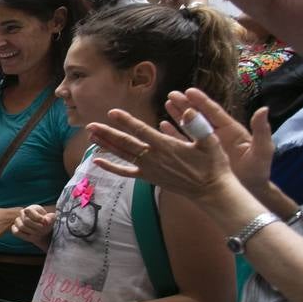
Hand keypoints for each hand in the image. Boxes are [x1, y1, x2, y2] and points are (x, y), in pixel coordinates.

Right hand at [11, 205, 55, 247]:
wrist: (43, 228)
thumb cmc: (47, 222)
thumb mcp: (51, 219)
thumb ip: (50, 218)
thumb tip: (46, 221)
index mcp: (32, 208)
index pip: (28, 211)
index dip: (37, 218)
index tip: (45, 222)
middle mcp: (23, 213)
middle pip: (26, 220)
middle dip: (35, 226)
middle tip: (43, 230)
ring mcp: (18, 221)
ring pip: (21, 226)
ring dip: (31, 231)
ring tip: (38, 233)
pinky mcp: (15, 228)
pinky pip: (15, 232)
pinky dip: (23, 234)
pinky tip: (30, 235)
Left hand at [87, 106, 236, 201]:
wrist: (211, 190)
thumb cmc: (213, 164)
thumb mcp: (210, 142)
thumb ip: (198, 125)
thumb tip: (188, 110)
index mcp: (166, 146)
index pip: (141, 131)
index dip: (126, 121)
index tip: (112, 113)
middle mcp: (153, 158)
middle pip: (125, 143)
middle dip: (107, 133)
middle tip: (90, 125)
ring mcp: (149, 169)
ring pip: (122, 155)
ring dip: (106, 145)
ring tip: (91, 136)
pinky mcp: (148, 177)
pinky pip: (125, 172)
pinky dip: (110, 167)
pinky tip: (96, 162)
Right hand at [165, 89, 272, 194]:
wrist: (251, 190)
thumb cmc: (258, 170)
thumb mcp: (262, 150)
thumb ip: (261, 130)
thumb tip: (264, 109)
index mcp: (230, 129)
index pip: (214, 112)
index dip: (201, 101)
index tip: (189, 91)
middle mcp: (217, 134)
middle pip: (198, 115)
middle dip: (185, 104)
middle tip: (172, 94)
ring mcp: (207, 144)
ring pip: (189, 126)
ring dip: (178, 115)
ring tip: (166, 104)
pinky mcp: (199, 155)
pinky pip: (184, 142)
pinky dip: (174, 133)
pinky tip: (163, 126)